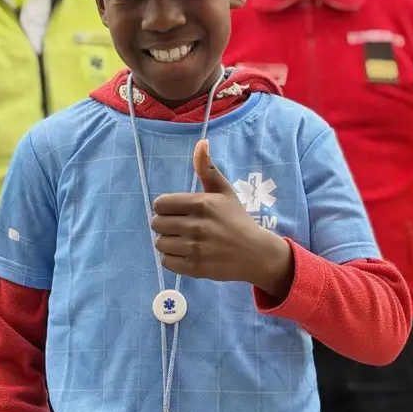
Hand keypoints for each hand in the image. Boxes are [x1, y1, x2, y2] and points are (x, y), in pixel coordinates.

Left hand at [151, 140, 293, 297]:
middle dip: (165, 225)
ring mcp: (195, 248)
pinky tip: (186, 254)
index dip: (166, 208)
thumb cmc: (237, 220)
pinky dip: (173, 259)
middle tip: (180, 227)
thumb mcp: (225, 192)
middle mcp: (196, 226)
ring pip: (160, 244)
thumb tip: (201, 143)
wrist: (255, 253)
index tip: (177, 212)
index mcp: (201, 204)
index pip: (160, 204)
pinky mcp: (194, 268)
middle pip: (157, 224)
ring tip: (183, 241)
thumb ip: (208, 169)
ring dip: (168, 242)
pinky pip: (166, 262)